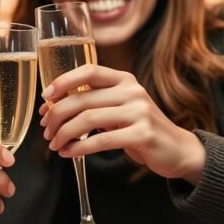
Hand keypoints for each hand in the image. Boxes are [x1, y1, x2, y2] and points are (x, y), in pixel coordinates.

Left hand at [39, 65, 205, 184]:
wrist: (177, 150)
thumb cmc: (140, 128)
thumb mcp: (120, 108)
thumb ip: (94, 103)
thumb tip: (53, 107)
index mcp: (124, 79)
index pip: (89, 71)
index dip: (63, 82)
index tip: (46, 97)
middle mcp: (132, 91)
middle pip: (82, 99)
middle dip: (57, 116)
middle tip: (46, 131)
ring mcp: (139, 111)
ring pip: (88, 119)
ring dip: (64, 134)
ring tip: (55, 145)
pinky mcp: (142, 134)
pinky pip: (102, 140)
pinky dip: (79, 148)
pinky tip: (69, 153)